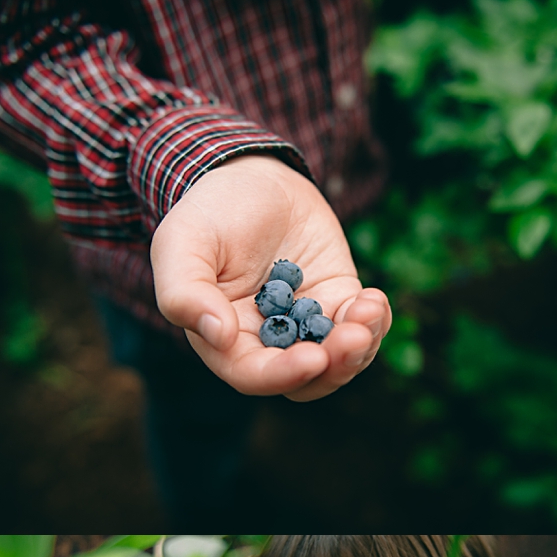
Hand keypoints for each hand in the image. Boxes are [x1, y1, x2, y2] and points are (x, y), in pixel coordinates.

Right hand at [151, 154, 392, 400]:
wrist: (250, 176)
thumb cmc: (207, 213)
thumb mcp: (182, 244)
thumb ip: (184, 293)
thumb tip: (220, 336)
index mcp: (223, 339)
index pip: (252, 373)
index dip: (282, 375)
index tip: (313, 358)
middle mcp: (264, 341)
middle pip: (304, 380)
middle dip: (334, 366)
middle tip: (354, 337)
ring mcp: (304, 323)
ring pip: (338, 360)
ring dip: (360, 345)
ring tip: (368, 308)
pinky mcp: (335, 299)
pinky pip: (361, 327)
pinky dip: (373, 321)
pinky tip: (373, 299)